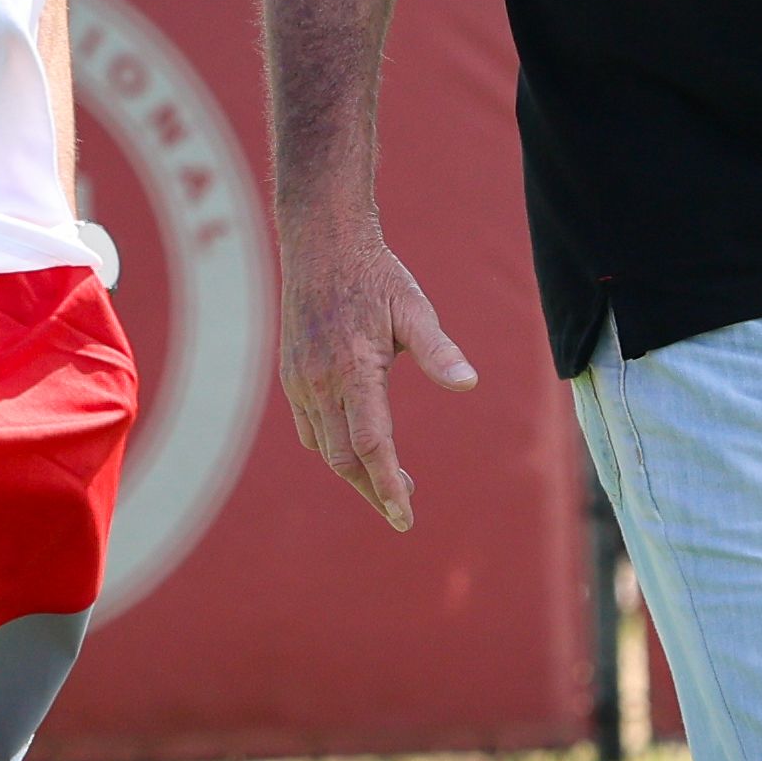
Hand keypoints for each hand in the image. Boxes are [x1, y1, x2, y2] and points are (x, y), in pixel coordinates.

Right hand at [279, 219, 478, 531]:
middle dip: (374, 491)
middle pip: (345, 460)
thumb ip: (438, 351)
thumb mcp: (415, 309)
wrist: (321, 244)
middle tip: (404, 509)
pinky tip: (354, 448)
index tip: (405, 515)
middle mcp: (321, 382)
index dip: (388, 485)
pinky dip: (332, 448)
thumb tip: (469, 385)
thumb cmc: (376, 276)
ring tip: (387, 484)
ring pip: (324, 448)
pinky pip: (309, 429)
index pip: (372, 445)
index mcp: (354, 370)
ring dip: (354, 474)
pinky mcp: (292, 376)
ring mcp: (301, 381)